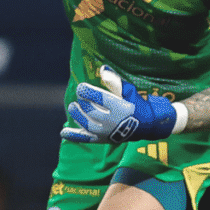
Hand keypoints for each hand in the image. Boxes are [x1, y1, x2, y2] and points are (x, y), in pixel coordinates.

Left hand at [60, 66, 183, 143]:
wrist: (146, 125)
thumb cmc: (135, 104)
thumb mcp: (128, 90)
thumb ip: (114, 81)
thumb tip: (102, 69)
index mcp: (119, 107)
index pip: (99, 98)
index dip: (87, 91)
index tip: (81, 87)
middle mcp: (112, 121)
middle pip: (91, 111)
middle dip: (82, 102)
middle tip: (79, 97)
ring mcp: (106, 132)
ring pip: (87, 125)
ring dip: (77, 115)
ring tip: (72, 107)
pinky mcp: (103, 140)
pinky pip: (86, 139)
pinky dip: (74, 136)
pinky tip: (63, 132)